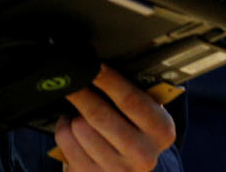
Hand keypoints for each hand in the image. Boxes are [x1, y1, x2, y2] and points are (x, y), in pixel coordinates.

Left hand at [55, 65, 176, 170]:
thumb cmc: (134, 131)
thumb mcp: (146, 114)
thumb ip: (133, 93)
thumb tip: (101, 66)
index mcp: (161, 132)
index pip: (130, 100)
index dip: (108, 79)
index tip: (92, 64)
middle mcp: (143, 155)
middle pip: (98, 114)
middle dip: (80, 92)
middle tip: (69, 76)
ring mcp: (118, 171)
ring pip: (79, 127)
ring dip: (72, 113)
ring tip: (78, 111)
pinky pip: (66, 140)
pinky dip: (64, 128)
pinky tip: (72, 128)